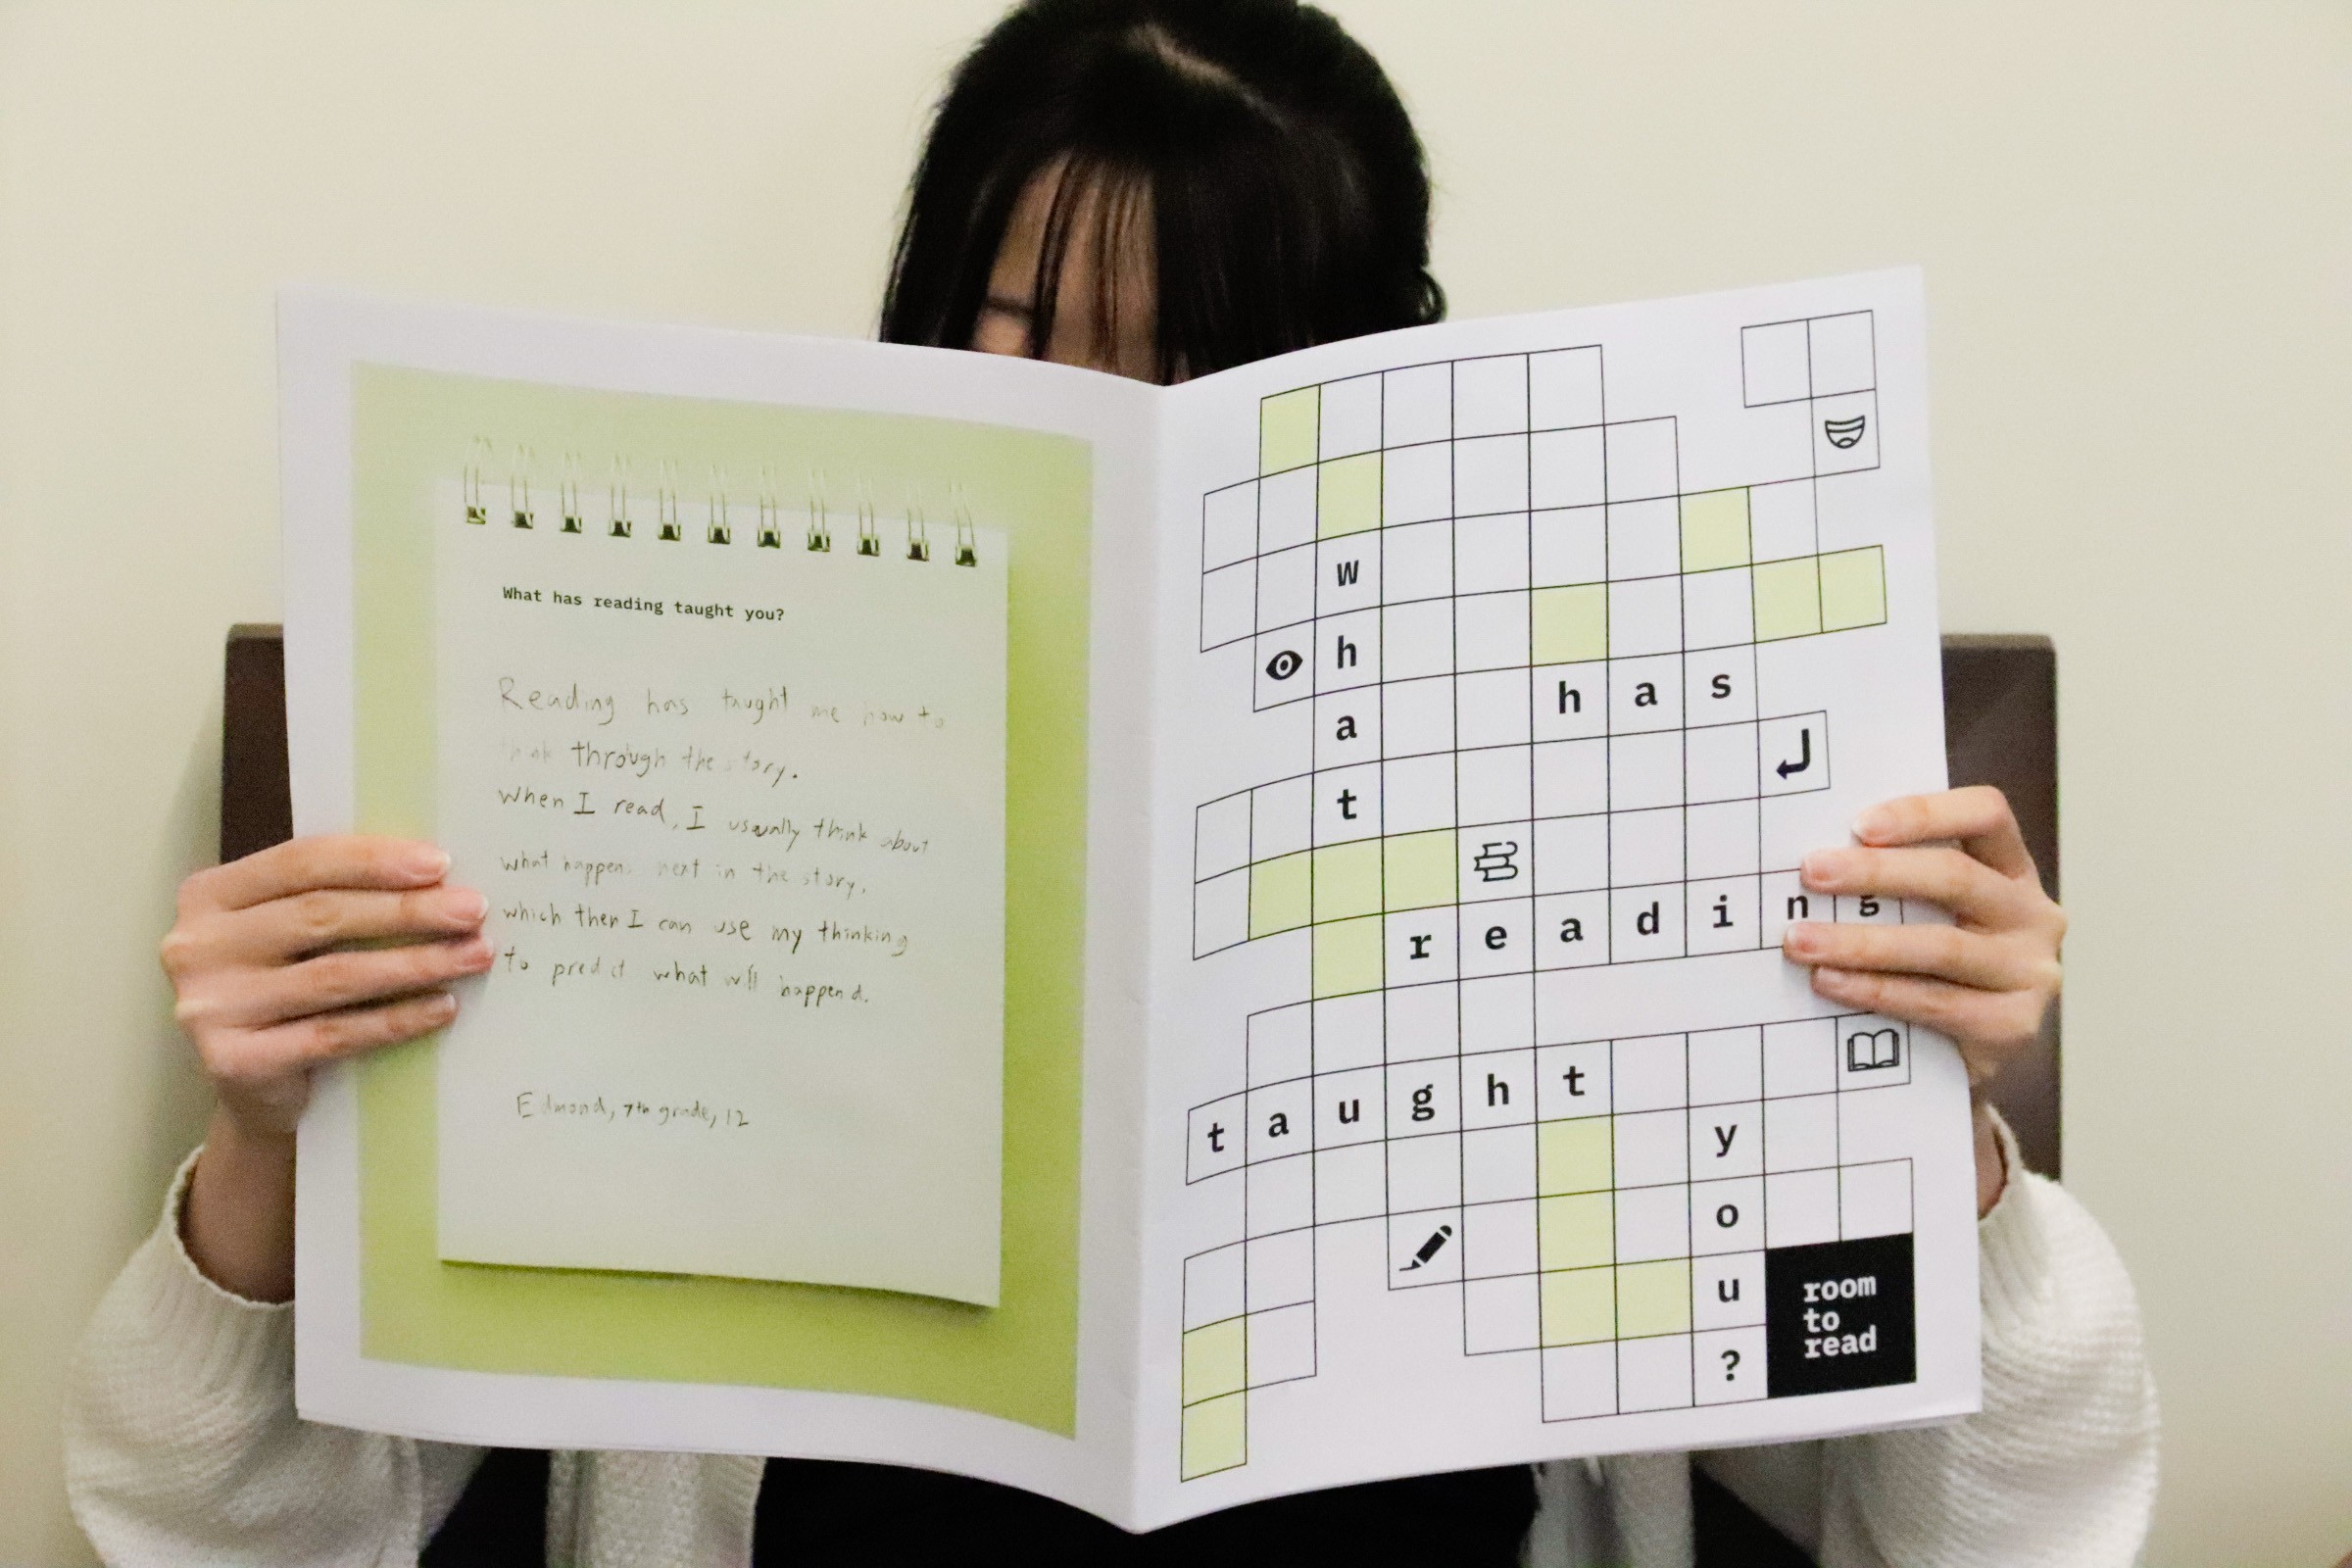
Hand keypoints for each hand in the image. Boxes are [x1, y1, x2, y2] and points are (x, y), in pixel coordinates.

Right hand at [160, 835, 490, 1297]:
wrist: (255, 1086)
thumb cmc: (287, 988)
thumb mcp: (294, 934)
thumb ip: (338, 895)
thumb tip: (438, 874)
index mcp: (209, 895)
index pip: (300, 862)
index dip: (373, 862)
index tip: (441, 864)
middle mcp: (196, 947)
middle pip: (320, 916)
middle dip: (407, 911)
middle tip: (473, 910)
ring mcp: (209, 1007)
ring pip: (334, 976)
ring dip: (415, 963)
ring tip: (473, 955)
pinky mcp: (233, 1062)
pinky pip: (334, 1034)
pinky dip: (396, 1020)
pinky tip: (443, 1007)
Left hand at [1779, 786, 2064, 1213]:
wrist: (1961, 1057)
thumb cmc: (1927, 967)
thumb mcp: (1923, 914)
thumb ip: (1889, 882)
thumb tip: (1804, 860)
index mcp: (2010, 869)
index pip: (1986, 816)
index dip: (1924, 813)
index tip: (1858, 824)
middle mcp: (2032, 914)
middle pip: (1956, 878)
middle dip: (1875, 874)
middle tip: (1810, 873)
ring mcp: (2030, 972)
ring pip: (1940, 946)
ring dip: (1860, 942)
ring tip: (1799, 940)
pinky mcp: (2014, 1025)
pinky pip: (1935, 1002)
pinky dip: (1875, 991)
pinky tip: (1828, 982)